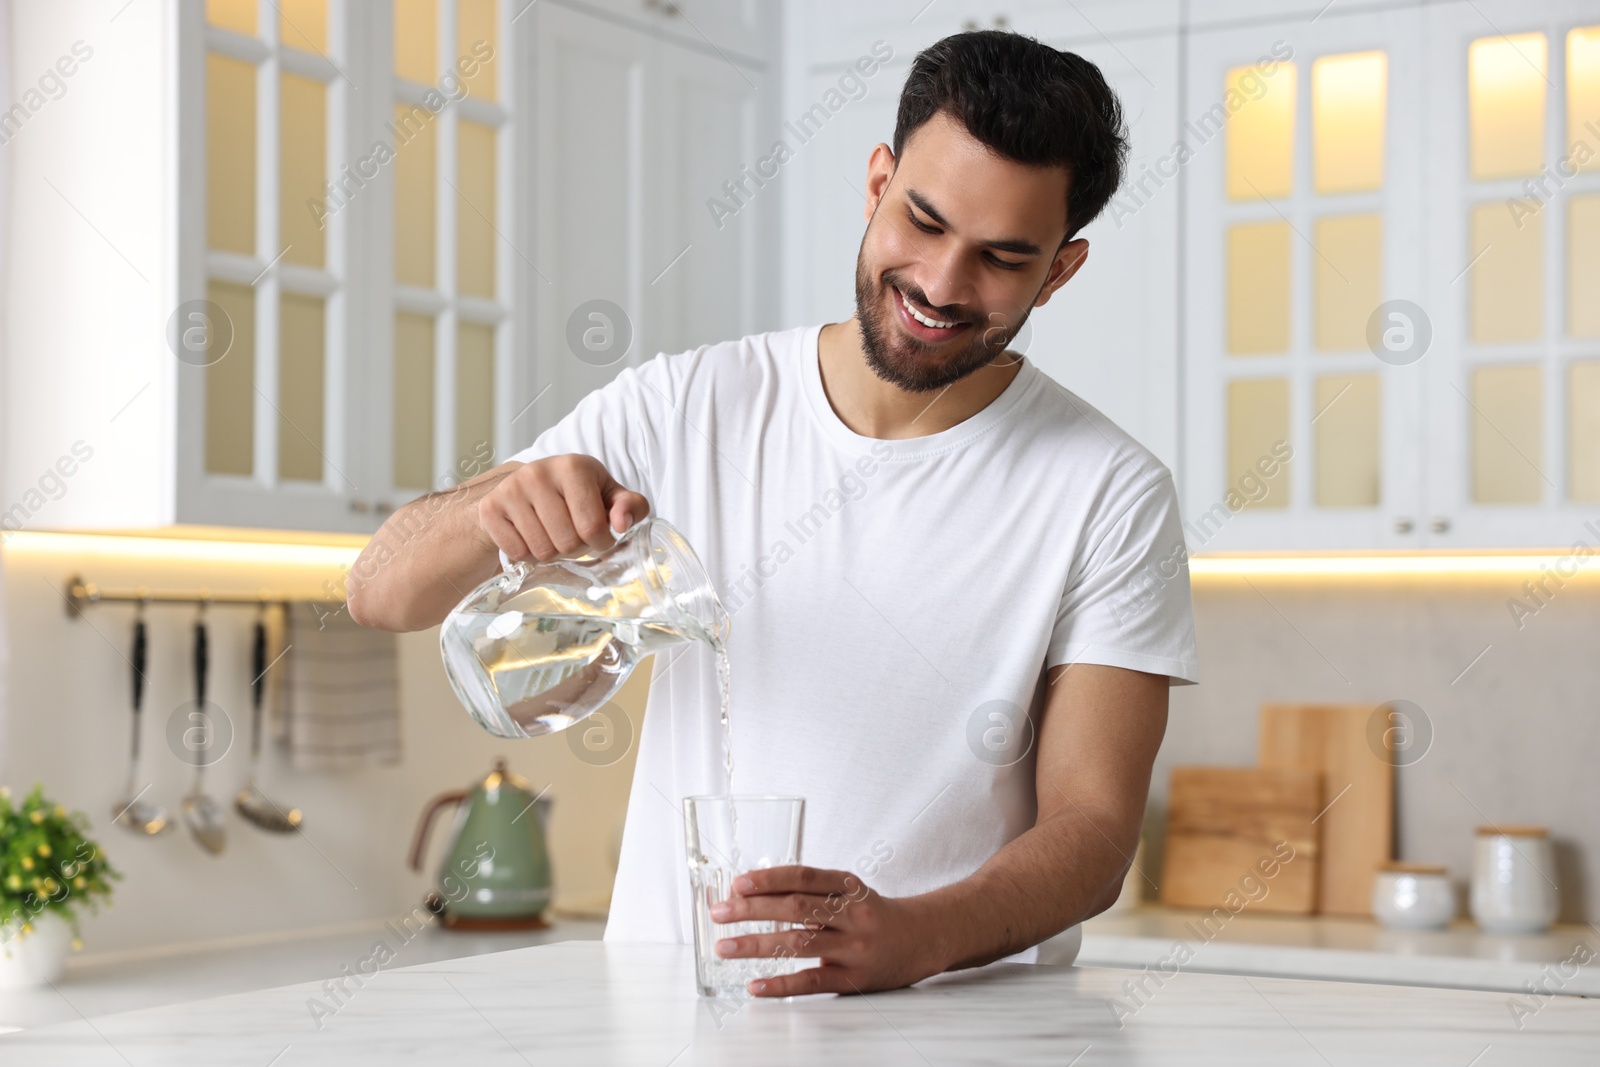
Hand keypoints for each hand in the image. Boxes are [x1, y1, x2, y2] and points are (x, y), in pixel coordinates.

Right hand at [477, 454, 649, 562]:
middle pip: (567, 542)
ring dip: (553, 554)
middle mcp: (538, 473)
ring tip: (554, 535)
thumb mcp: (610, 495)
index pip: (593, 527)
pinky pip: (517, 553)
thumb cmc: (577, 493)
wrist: (528, 487)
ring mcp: (511, 489)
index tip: (599, 536)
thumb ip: (631, 506)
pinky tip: (532, 536)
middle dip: (576, 549)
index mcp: (574, 467)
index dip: (601, 542)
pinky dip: (528, 555)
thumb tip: (621, 523)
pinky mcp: (491, 508)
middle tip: (573, 535)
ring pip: (542, 551)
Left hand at [707, 865, 948, 996]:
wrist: (922, 939)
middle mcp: (852, 914)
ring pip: (799, 943)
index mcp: (849, 887)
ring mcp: (853, 947)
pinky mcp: (853, 978)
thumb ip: (813, 891)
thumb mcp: (850, 892)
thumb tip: (755, 892)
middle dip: (752, 909)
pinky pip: (811, 981)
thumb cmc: (874, 914)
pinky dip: (780, 984)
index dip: (770, 878)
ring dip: (756, 944)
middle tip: (719, 912)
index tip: (738, 883)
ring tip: (725, 947)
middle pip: (796, 908)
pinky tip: (755, 985)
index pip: (805, 877)